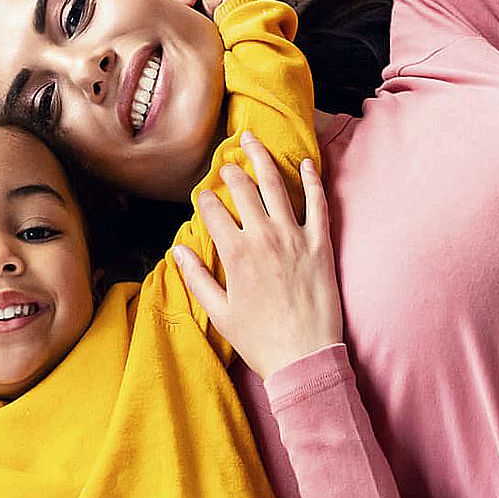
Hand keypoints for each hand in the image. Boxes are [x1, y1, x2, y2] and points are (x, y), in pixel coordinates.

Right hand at [172, 131, 342, 378]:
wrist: (305, 357)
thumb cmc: (259, 340)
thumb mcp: (218, 313)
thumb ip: (196, 278)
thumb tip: (178, 253)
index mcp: (235, 254)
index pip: (213, 211)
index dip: (205, 198)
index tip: (203, 194)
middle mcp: (263, 237)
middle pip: (243, 188)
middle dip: (231, 169)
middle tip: (227, 159)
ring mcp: (294, 237)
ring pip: (276, 185)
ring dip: (263, 158)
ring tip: (253, 140)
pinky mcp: (321, 244)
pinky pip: (318, 203)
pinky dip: (312, 180)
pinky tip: (305, 163)